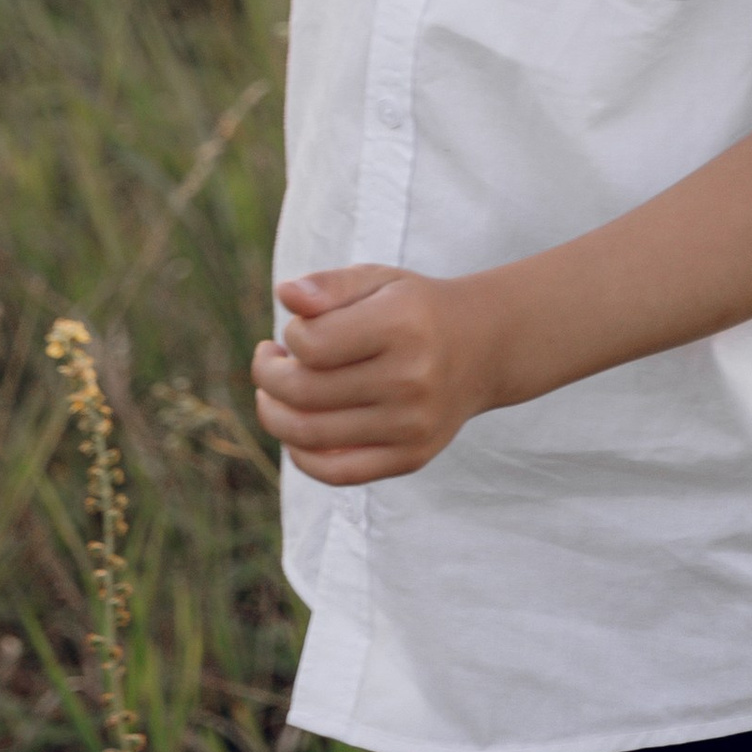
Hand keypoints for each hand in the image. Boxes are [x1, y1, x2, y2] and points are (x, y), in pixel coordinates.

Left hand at [252, 264, 500, 486]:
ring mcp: (413, 425)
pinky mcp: (412, 457)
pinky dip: (301, 456)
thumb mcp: (378, 279)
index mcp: (401, 325)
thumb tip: (285, 295)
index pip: (311, 344)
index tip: (297, 329)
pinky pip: (338, 472)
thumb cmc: (415, 309)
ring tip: (273, 393)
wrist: (483, 348)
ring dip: (274, 414)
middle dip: (268, 376)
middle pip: (304, 392)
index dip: (289, 336)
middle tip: (269, 360)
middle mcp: (410, 379)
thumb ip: (330, 285)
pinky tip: (294, 430)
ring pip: (311, 435)